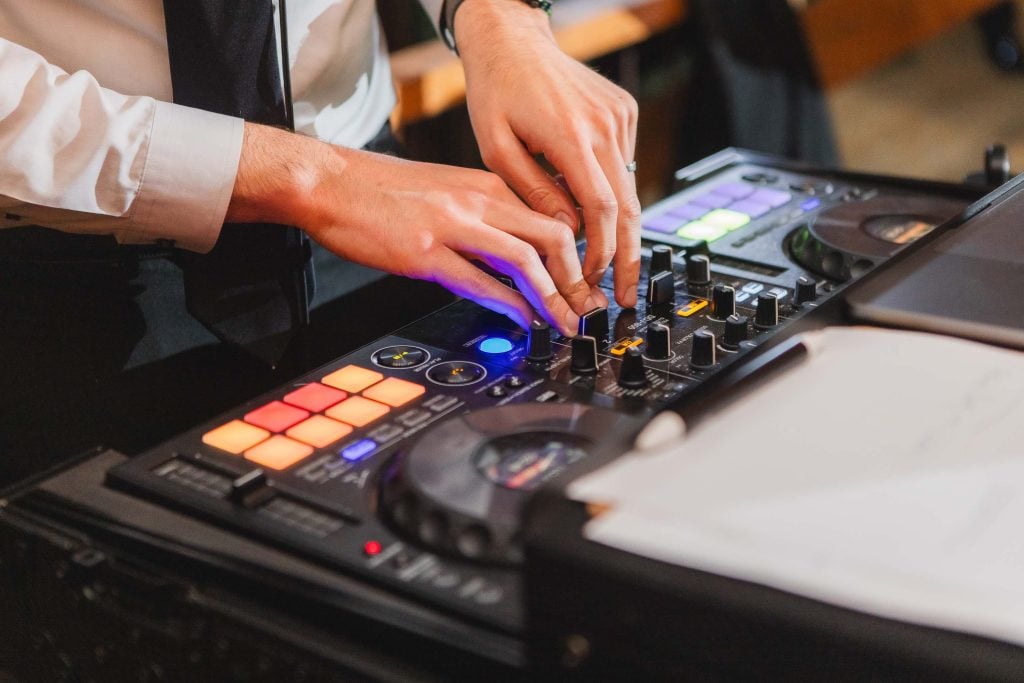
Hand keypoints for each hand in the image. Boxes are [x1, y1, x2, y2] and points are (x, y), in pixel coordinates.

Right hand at [226, 124, 599, 335]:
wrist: (330, 182)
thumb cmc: (382, 191)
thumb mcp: (446, 193)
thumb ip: (484, 220)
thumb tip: (513, 257)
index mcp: (486, 185)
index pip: (551, 217)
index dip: (577, 255)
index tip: (585, 283)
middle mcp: (478, 201)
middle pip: (552, 238)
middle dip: (577, 281)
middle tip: (586, 309)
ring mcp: (453, 226)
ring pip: (525, 260)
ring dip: (553, 299)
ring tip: (563, 324)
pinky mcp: (425, 252)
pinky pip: (481, 282)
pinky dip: (511, 307)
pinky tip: (523, 323)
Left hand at [455, 0, 641, 308]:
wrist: (513, 39)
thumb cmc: (496, 90)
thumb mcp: (497, 147)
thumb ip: (532, 192)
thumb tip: (564, 232)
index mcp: (572, 135)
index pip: (601, 208)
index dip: (602, 251)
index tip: (595, 280)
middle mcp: (605, 125)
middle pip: (629, 206)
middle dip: (626, 256)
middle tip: (625, 293)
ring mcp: (619, 117)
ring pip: (629, 187)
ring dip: (620, 228)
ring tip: (609, 265)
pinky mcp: (623, 112)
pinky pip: (622, 164)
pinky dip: (613, 192)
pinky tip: (592, 209)